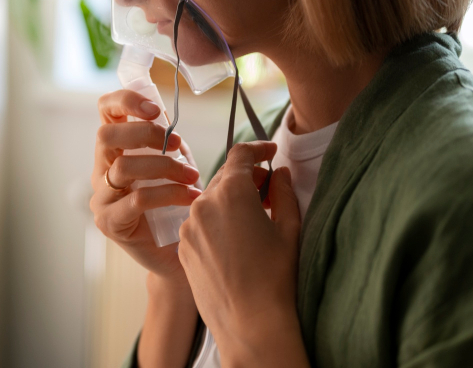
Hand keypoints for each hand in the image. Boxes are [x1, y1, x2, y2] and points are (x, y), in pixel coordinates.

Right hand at [90, 89, 201, 282]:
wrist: (176, 254)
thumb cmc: (176, 204)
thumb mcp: (174, 165)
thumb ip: (169, 141)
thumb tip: (171, 114)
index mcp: (114, 150)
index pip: (105, 111)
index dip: (125, 101)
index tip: (155, 109)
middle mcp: (101, 170)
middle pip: (106, 135)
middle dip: (146, 133)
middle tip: (178, 144)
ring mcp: (102, 198)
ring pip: (124, 168)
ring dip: (165, 166)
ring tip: (192, 176)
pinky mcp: (110, 223)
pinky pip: (137, 199)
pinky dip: (169, 194)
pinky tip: (191, 198)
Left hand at [178, 142, 307, 366]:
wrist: (250, 324)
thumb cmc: (275, 278)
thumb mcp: (289, 229)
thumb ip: (283, 193)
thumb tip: (280, 173)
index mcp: (231, 193)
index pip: (241, 154)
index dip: (258, 148)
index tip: (271, 152)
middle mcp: (203, 204)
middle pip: (224, 177)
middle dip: (246, 179)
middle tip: (269, 190)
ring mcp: (189, 226)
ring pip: (210, 200)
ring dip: (229, 201)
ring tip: (252, 219)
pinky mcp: (183, 246)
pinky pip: (199, 222)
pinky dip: (216, 221)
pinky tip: (235, 240)